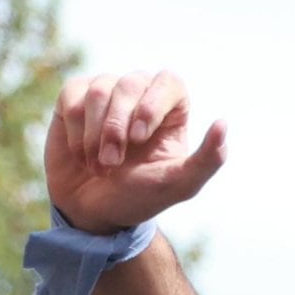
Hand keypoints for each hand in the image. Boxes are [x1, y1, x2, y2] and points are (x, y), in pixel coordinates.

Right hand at [44, 71, 229, 236]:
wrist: (94, 212)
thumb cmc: (140, 197)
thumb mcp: (179, 185)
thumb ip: (208, 160)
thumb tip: (222, 124)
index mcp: (170, 108)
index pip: (168, 81)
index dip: (151, 104)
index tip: (138, 138)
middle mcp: (140, 93)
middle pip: (129, 84)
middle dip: (116, 128)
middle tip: (112, 164)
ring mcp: (106, 93)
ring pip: (99, 91)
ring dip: (94, 136)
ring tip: (99, 166)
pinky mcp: (75, 98)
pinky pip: (72, 97)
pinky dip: (74, 132)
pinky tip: (81, 155)